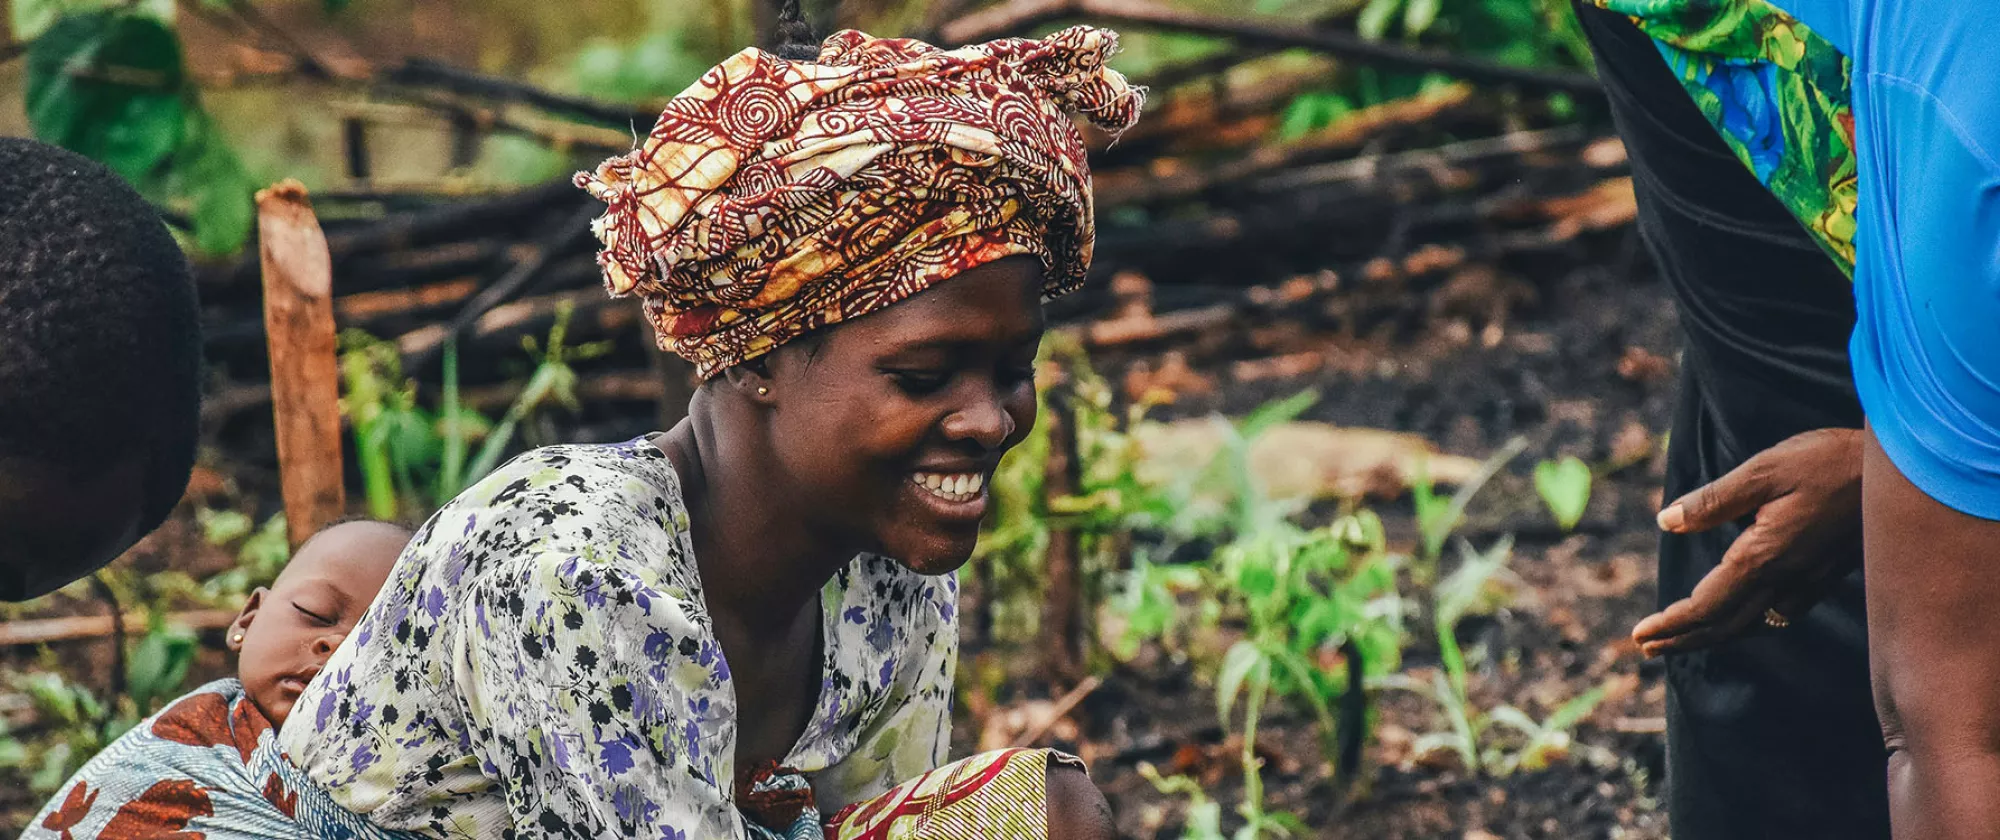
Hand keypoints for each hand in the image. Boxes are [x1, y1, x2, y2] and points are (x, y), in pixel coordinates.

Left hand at [1634, 427, 1862, 656]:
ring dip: (1711, 635)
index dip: (1671, 624)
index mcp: (1763, 557)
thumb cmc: (1829, 463)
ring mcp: (1808, 582)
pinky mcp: (1823, 577)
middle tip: (1646, 648)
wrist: (1903, 475)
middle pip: (1724, 626)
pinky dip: (1744, 623)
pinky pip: (1776, 614)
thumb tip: (1666, 522)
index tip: (1639, 636)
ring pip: (1751, 625)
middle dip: (1683, 640)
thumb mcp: (1764, 470)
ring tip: (1680, 639)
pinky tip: (1738, 616)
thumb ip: (1713, 501)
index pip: (1705, 606)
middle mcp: (1785, 580)